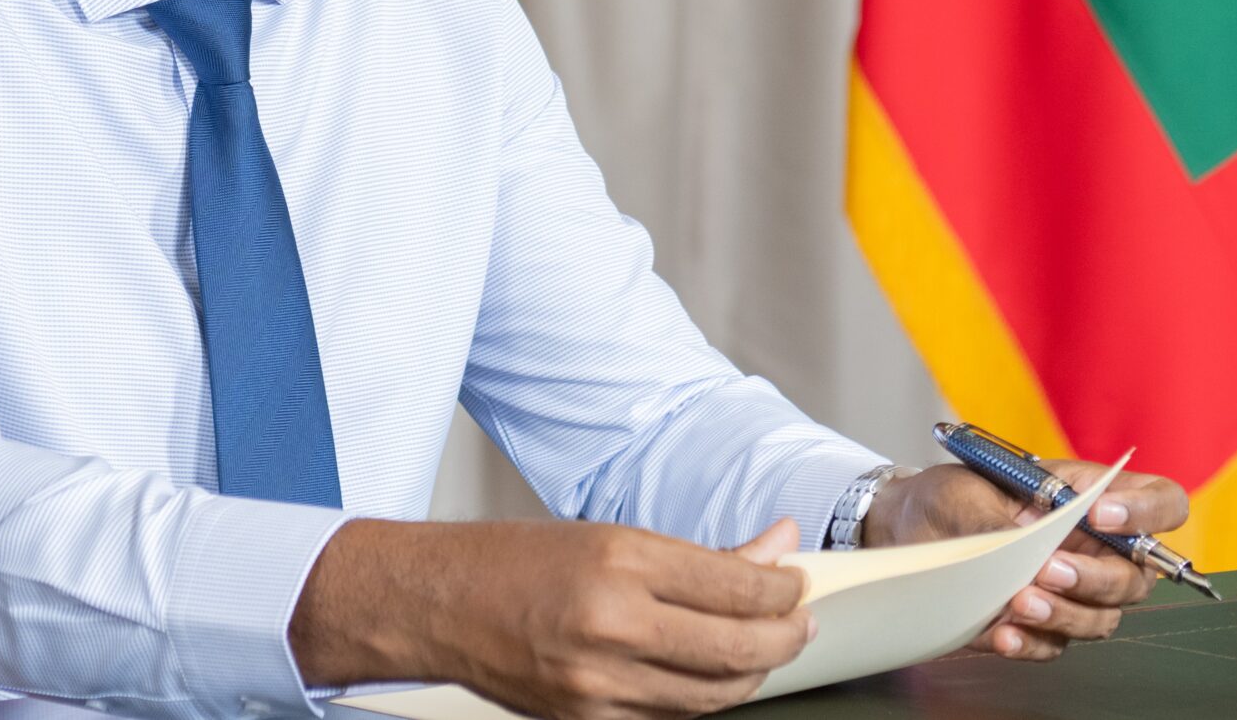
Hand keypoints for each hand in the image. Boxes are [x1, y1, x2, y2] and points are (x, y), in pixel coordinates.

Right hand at [290, 516, 814, 719]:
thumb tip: (775, 546)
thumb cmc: (516, 560)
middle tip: (800, 622)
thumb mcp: (613, 535)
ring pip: (711, 696)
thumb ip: (701, 554)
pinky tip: (710, 676)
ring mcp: (597, 684)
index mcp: (620, 561)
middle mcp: (611, 624)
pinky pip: (668, 719)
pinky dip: (701, 699)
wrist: (436, 604)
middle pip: (736, 648)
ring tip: (765, 649)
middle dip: (785, 637)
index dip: (783, 589)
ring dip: (752, 673)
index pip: (737, 585)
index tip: (796, 584)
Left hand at [859, 460, 1189, 657]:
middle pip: (1137, 575)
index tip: (1101, 513)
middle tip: (1050, 569)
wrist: (907, 526)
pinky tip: (1003, 632)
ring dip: (1066, 613)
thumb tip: (1023, 544)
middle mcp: (1095, 547)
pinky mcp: (1042, 623)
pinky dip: (1032, 642)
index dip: (1146, 512)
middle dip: (1097, 577)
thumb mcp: (969, 489)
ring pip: (1102, 617)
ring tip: (1020, 601)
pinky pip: (1055, 645)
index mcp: (1093, 496)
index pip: (1161, 503)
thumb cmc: (950, 495)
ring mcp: (1074, 589)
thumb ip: (1001, 516)